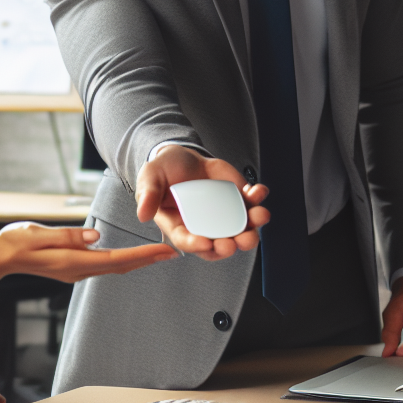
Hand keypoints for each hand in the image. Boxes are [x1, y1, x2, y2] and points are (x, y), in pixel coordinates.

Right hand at [0, 223, 175, 285]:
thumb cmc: (15, 242)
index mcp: (74, 261)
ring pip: (114, 268)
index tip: (165, 251)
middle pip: (121, 267)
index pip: (117, 260)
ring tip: (158, 253)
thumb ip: (69, 236)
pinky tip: (128, 257)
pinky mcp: (71, 267)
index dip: (144, 256)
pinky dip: (122, 261)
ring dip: (137, 261)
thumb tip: (96, 237)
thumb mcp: (40, 233)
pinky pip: (103, 266)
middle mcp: (78, 270)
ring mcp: (75, 271)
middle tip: (173, 252)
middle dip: (148, 260)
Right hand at [135, 145, 269, 259]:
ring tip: (259, 217)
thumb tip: (143, 214)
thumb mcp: (150, 178)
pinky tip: (258, 191)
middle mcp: (203, 225)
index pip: (187, 241)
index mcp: (179, 225)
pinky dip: (258, 200)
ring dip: (252, 228)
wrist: (183, 156)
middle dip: (230, 246)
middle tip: (236, 242)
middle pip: (218, 244)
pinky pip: (250, 205)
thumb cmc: (164, 170)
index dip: (197, 245)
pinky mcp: (236, 199)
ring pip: (240, 230)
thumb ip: (148, 195)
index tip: (207, 244)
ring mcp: (223, 215)